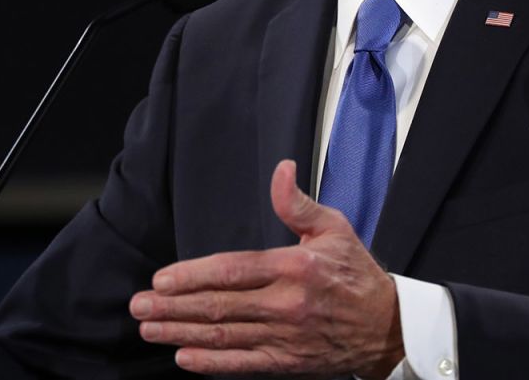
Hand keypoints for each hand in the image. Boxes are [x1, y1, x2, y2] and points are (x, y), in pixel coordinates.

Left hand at [130, 159, 403, 376]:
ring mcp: (286, 337)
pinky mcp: (288, 362)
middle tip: (138, 304)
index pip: (232, 270)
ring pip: (225, 336)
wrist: (390, 328)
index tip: (161, 278)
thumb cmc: (356, 273)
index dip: (193, 276)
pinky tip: (183, 358)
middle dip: (174, 306)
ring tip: (149, 328)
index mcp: (293, 267)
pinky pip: (243, 365)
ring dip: (181, 332)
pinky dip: (212, 364)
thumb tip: (281, 168)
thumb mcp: (333, 228)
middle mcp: (286, 304)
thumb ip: (297, 203)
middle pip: (219, 306)